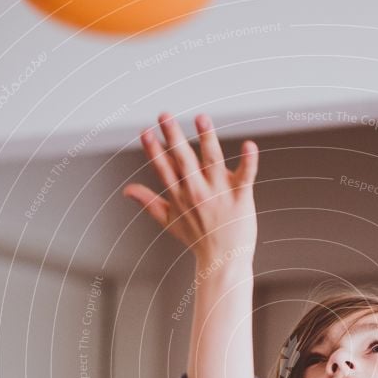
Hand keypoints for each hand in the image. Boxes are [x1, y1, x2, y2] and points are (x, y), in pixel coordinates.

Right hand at [122, 113, 258, 261]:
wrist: (224, 261)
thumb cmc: (198, 240)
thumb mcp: (170, 221)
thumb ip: (149, 202)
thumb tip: (127, 190)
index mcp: (180, 196)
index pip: (164, 169)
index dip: (154, 150)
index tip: (146, 131)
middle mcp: (197, 192)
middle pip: (184, 160)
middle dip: (173, 137)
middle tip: (164, 115)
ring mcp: (220, 194)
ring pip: (212, 161)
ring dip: (207, 139)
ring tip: (201, 118)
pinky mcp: (241, 197)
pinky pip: (246, 176)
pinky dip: (249, 161)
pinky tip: (250, 145)